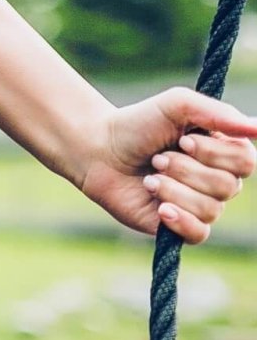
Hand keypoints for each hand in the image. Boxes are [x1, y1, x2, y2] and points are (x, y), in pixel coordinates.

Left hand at [75, 87, 256, 244]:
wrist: (98, 150)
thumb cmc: (138, 124)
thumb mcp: (176, 105)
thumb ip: (218, 113)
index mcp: (224, 152)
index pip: (247, 161)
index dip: (213, 153)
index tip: (183, 140)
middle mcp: (218, 181)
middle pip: (228, 186)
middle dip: (185, 168)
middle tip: (158, 158)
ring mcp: (200, 205)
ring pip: (210, 208)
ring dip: (173, 188)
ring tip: (150, 177)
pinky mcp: (179, 226)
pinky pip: (198, 233)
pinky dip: (179, 219)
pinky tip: (160, 207)